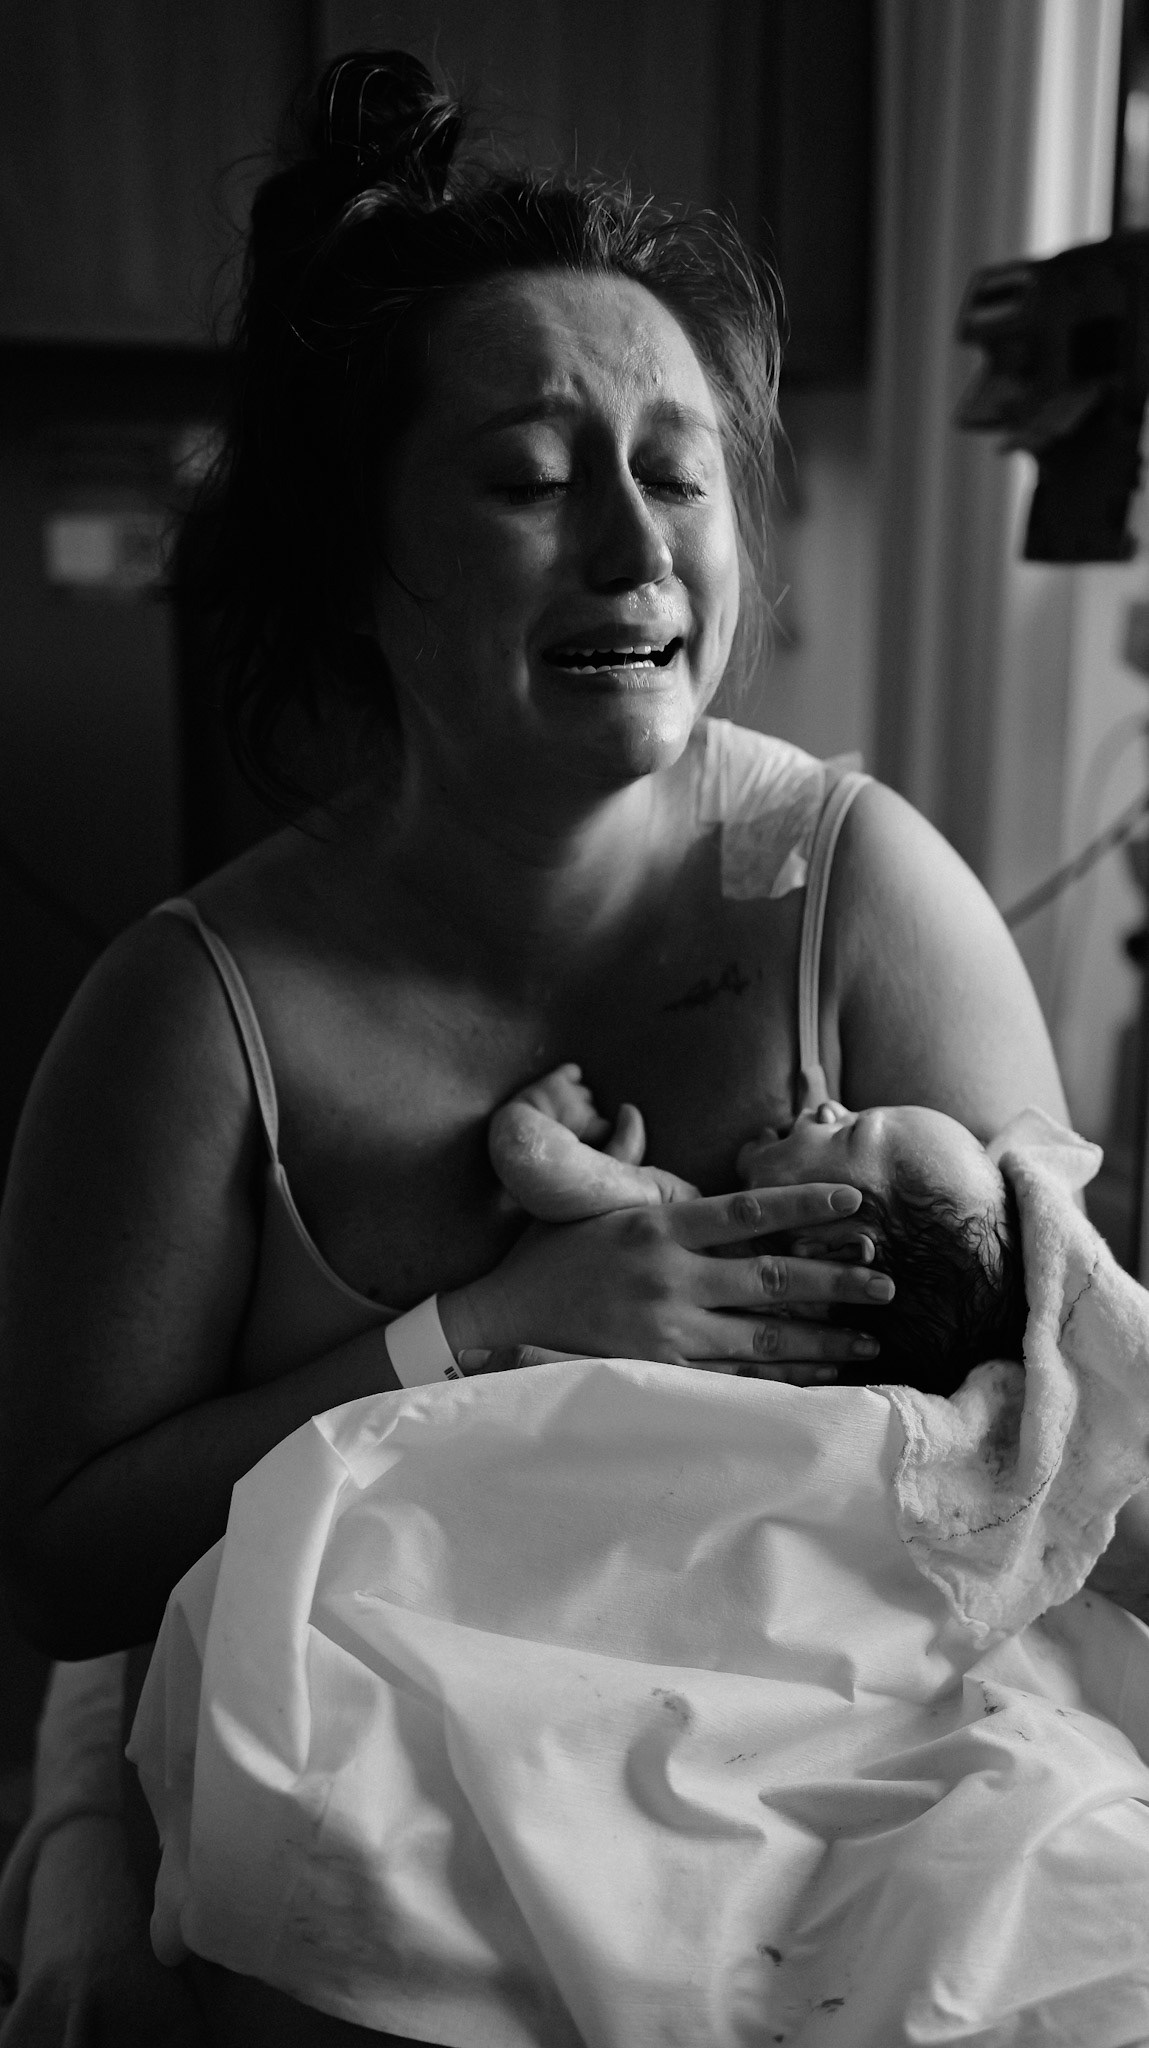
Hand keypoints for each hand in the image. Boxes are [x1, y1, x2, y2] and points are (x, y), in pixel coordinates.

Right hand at [439, 1183, 893, 1376]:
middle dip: (837, 1281)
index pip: (748, 1210)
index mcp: (660, 1227)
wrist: (500, 1318)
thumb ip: (627, 1164)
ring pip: (765, 1335)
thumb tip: (634, 1114)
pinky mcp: (661, 1368)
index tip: (854, 1201)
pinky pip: (736, 1375)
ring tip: (871, 1338)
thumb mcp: (589, 1203)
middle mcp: (671, 1275)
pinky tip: (819, 1375)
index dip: (805, 1203)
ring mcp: (668, 1327)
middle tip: (888, 1283)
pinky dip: (782, 1376)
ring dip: (824, 1337)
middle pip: (773, 1277)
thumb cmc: (548, 1256)